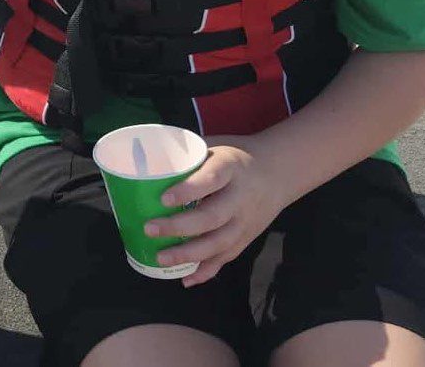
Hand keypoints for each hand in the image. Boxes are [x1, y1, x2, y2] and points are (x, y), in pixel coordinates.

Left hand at [143, 135, 288, 287]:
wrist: (279, 171)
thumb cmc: (236, 155)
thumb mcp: (215, 146)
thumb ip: (187, 155)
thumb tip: (145, 161)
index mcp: (231, 168)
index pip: (211, 179)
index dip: (189, 190)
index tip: (163, 198)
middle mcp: (241, 197)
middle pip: (213, 217)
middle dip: (180, 227)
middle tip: (150, 229)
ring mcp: (246, 221)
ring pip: (220, 243)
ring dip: (190, 254)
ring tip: (161, 258)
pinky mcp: (247, 238)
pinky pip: (227, 257)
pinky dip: (207, 271)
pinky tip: (186, 279)